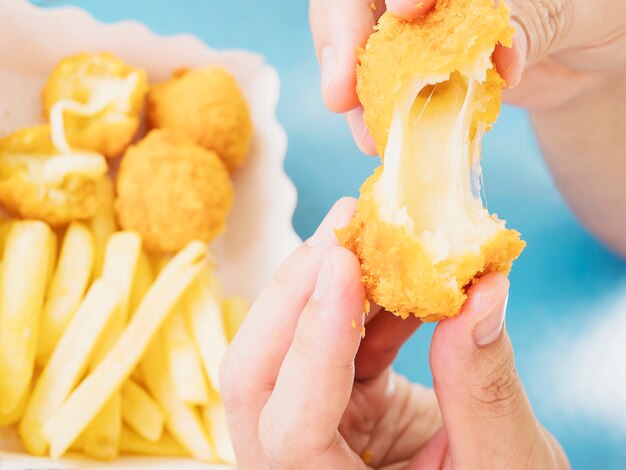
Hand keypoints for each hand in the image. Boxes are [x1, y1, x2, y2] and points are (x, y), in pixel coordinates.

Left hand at [220, 198, 567, 468]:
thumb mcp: (503, 465)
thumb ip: (485, 388)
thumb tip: (483, 289)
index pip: (292, 428)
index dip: (314, 342)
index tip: (344, 262)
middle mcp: (296, 464)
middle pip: (256, 373)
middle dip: (299, 290)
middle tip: (346, 224)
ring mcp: (307, 426)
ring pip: (283, 345)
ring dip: (327, 282)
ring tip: (371, 231)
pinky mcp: (328, 399)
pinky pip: (329, 340)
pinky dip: (360, 301)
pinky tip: (395, 272)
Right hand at [309, 0, 625, 153]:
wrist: (598, 56)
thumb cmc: (603, 13)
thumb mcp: (581, 7)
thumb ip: (533, 17)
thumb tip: (493, 53)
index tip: (406, 10)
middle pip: (358, 1)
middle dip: (343, 41)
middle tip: (340, 93)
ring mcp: (420, 28)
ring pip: (362, 49)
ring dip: (357, 94)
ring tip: (367, 134)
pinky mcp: (421, 69)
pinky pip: (386, 90)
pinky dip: (380, 117)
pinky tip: (382, 140)